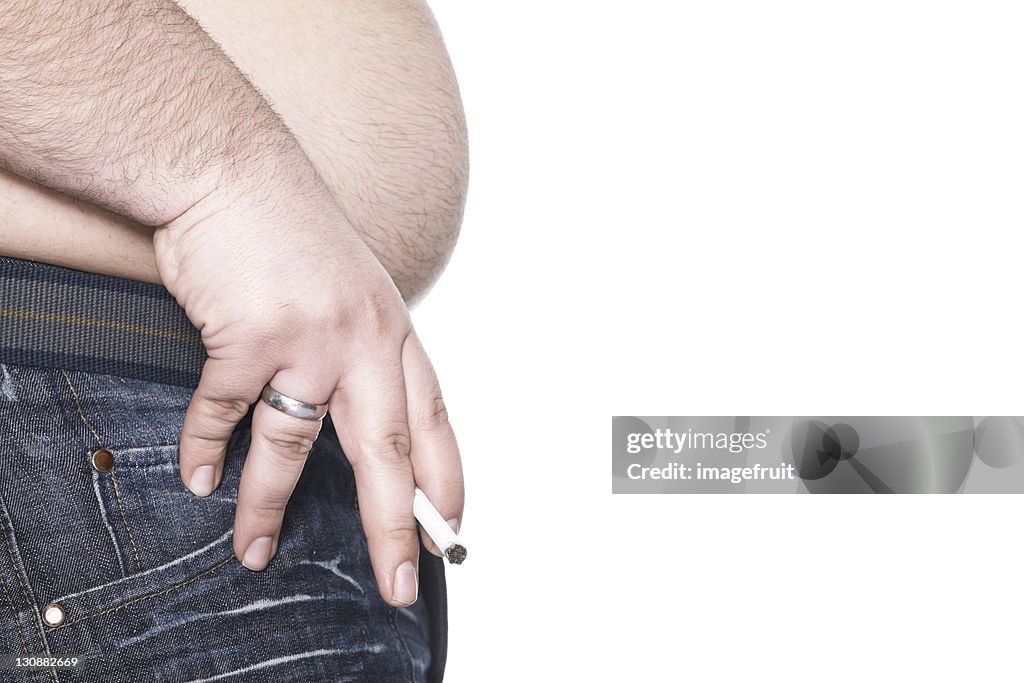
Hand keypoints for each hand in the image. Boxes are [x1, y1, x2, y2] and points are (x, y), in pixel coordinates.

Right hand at [152, 166, 463, 606]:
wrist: (232, 169)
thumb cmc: (292, 228)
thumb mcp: (356, 286)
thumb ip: (365, 349)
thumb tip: (362, 411)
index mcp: (394, 333)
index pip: (436, 422)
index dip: (447, 480)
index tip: (452, 528)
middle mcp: (362, 341)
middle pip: (388, 452)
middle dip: (396, 527)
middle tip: (398, 583)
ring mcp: (307, 339)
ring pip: (296, 446)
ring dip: (270, 507)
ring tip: (256, 552)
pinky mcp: (248, 336)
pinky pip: (226, 413)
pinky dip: (206, 451)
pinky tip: (199, 480)